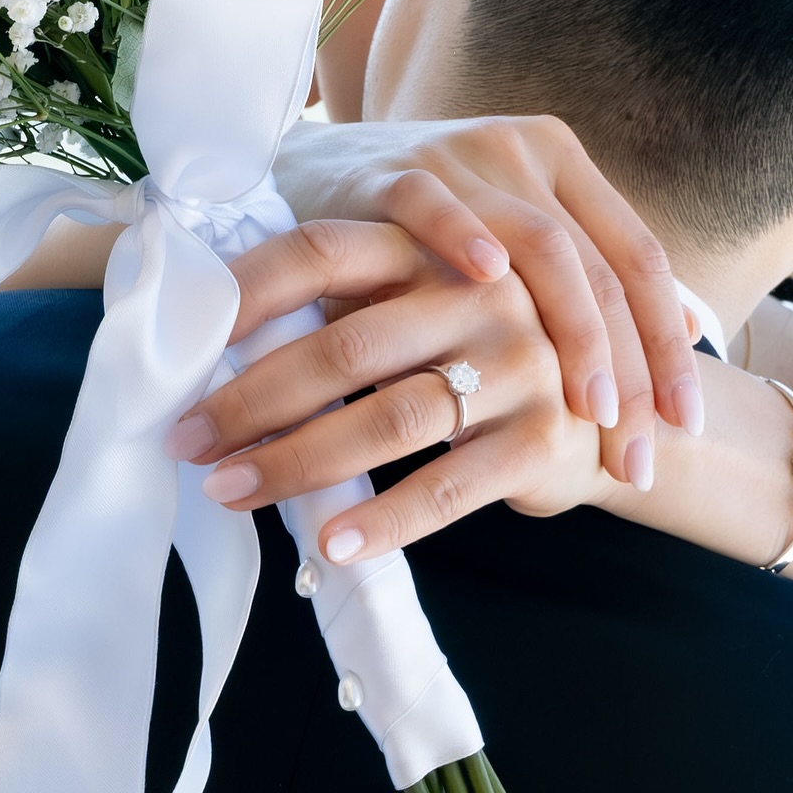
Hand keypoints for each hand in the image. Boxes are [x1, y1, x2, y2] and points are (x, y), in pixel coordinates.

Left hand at [166, 219, 611, 559]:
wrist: (611, 412)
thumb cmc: (480, 358)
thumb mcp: (424, 310)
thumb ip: (346, 310)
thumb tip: (215, 345)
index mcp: (433, 249)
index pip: (323, 249)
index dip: (248, 289)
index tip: (181, 340)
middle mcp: (481, 293)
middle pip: (346, 344)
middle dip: (253, 398)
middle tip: (186, 440)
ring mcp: (521, 363)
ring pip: (389, 417)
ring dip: (298, 461)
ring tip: (230, 492)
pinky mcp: (542, 436)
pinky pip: (449, 485)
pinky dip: (385, 519)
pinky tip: (331, 543)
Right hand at [274, 113, 703, 484]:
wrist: (306, 173)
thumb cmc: (415, 239)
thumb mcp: (501, 253)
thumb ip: (567, 292)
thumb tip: (678, 349)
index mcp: (564, 168)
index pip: (638, 260)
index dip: (668, 344)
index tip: (685, 423)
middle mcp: (525, 155)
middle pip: (602, 268)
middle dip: (632, 368)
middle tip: (640, 452)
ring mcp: (462, 159)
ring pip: (543, 246)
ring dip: (576, 336)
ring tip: (593, 410)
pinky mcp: (393, 170)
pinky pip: (434, 206)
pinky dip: (463, 238)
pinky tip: (490, 288)